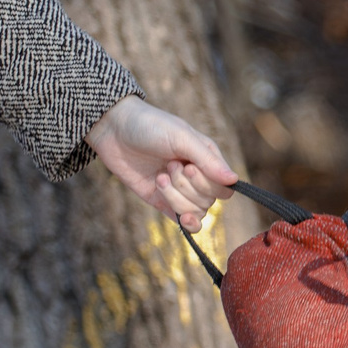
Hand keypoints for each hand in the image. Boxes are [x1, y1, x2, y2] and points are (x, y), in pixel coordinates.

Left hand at [87, 95, 236, 230]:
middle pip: (208, 200)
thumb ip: (207, 160)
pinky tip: (183, 219)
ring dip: (176, 197)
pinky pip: (183, 221)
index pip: (223, 187)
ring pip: (196, 212)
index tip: (188, 167)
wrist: (114, 130)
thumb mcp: (181, 137)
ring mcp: (179, 190)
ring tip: (159, 177)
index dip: (207, 183)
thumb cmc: (150, 125)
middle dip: (186, 187)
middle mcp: (197, 176)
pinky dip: (186, 222)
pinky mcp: (162, 201)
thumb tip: (233, 181)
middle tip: (169, 166)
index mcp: (207, 158)